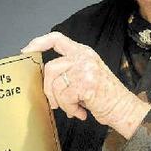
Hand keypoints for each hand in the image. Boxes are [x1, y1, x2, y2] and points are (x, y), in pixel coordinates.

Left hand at [22, 32, 150, 138]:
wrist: (124, 108)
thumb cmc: (104, 95)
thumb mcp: (87, 73)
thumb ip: (68, 69)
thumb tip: (44, 78)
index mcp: (83, 52)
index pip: (57, 38)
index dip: (38, 43)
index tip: (26, 51)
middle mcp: (84, 57)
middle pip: (50, 68)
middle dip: (48, 89)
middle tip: (55, 103)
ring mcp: (85, 69)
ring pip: (56, 85)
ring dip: (62, 103)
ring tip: (74, 107)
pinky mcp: (86, 84)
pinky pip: (65, 98)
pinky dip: (70, 109)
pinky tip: (81, 111)